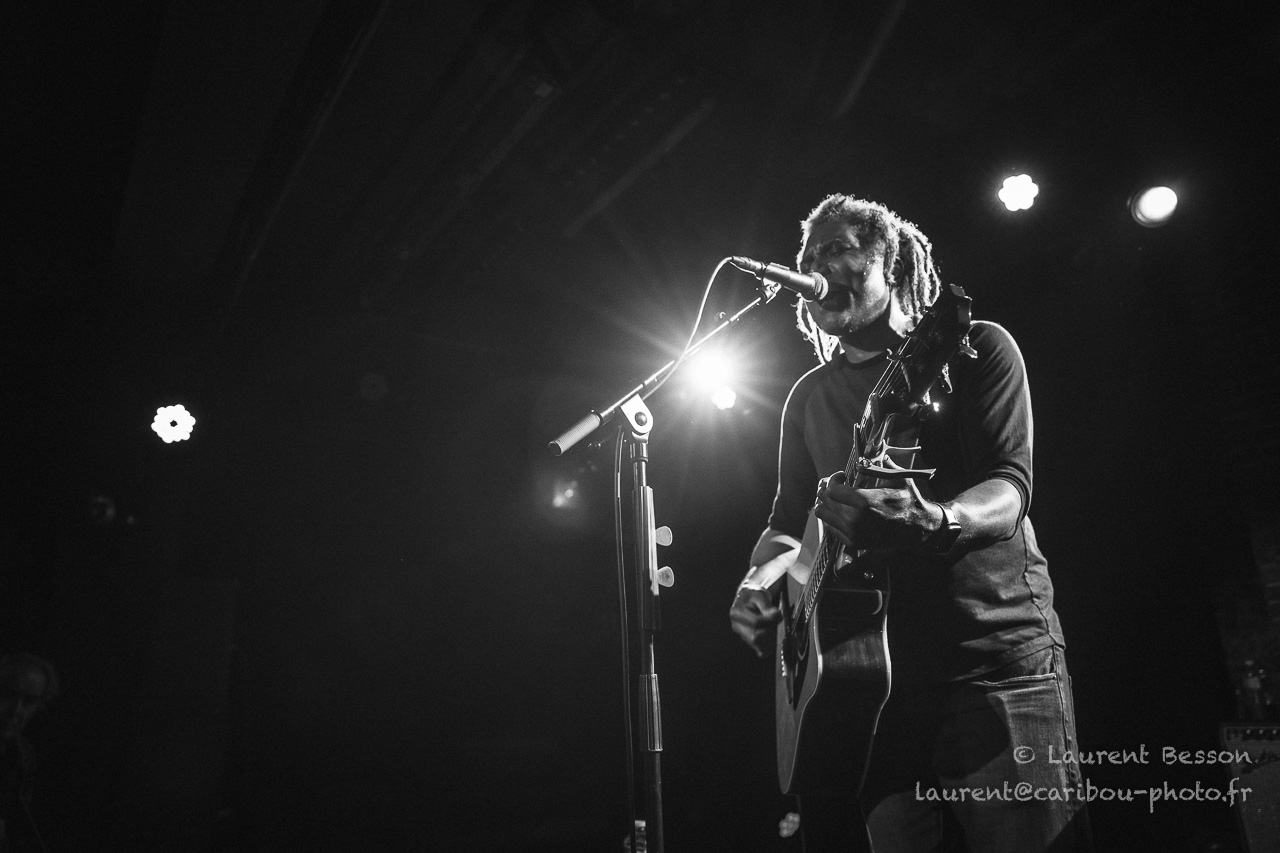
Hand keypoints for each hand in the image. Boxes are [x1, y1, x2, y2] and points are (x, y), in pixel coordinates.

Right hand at [730, 587, 781, 657]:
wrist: (747, 598)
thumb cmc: (752, 595)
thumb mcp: (760, 595)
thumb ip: (767, 606)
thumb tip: (776, 615)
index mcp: (736, 613)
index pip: (756, 622)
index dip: (770, 621)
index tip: (779, 615)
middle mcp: (736, 626)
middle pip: (755, 637)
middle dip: (770, 631)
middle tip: (777, 621)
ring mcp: (741, 635)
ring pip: (758, 644)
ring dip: (770, 638)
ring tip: (774, 626)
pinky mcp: (748, 641)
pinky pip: (759, 650)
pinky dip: (768, 647)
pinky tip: (773, 641)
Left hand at [813, 471, 940, 549]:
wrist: (918, 528)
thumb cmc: (908, 500)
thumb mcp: (897, 477)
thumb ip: (880, 462)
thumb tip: (871, 447)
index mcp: (863, 502)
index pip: (831, 490)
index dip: (833, 480)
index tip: (842, 475)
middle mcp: (854, 520)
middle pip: (824, 501)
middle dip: (827, 489)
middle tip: (835, 484)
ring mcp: (852, 533)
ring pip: (823, 515)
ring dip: (827, 503)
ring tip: (837, 497)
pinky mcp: (853, 542)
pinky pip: (830, 528)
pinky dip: (832, 517)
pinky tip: (843, 510)